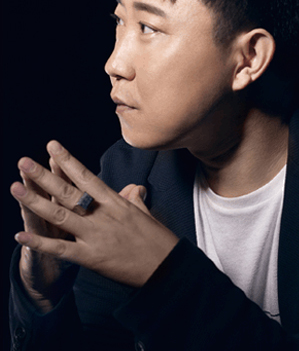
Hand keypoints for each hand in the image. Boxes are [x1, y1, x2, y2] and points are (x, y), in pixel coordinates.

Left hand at [11, 141, 178, 295]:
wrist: (167, 267)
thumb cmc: (159, 240)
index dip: (68, 161)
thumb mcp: (146, 213)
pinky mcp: (92, 257)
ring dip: (35, 202)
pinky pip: (61, 249)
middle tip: (24, 161)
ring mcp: (96, 236)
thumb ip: (135, 199)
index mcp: (116, 202)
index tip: (52, 146)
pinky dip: (40, 242)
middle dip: (44, 176)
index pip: (87, 177)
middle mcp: (103, 215)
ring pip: (60, 216)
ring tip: (16, 188)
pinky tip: (21, 234)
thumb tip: (135, 188)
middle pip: (68, 192)